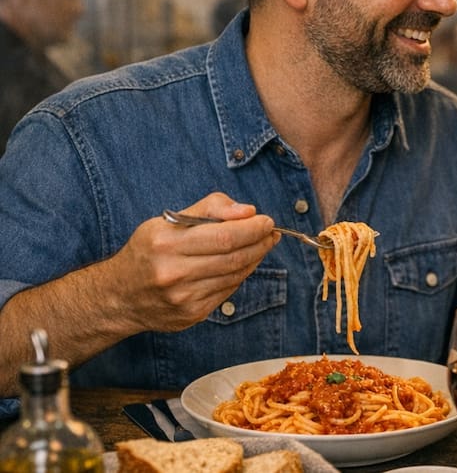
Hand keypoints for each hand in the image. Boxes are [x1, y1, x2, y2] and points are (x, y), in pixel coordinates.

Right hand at [107, 192, 278, 332]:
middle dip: (259, 243)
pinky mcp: (191, 314)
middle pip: (233, 257)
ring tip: (262, 245)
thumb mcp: (166, 221)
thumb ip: (210, 209)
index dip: (252, 229)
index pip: (224, 235)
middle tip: (271, 233)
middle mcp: (173, 273)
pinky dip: (240, 275)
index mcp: (165, 243)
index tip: (267, 221)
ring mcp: (183, 297)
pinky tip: (242, 264)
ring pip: (234, 275)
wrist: (118, 296)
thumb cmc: (147, 251)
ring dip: (255, 258)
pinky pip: (227, 291)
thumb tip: (248, 211)